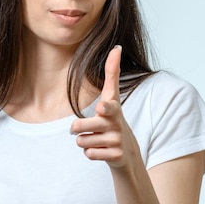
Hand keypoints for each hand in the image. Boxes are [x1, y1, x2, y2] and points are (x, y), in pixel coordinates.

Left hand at [70, 45, 141, 169]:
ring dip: (85, 141)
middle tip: (85, 128)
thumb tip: (117, 47)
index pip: (109, 106)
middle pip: (80, 126)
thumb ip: (112, 73)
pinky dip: (91, 153)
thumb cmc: (113, 118)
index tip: (102, 108)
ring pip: (82, 142)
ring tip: (97, 139)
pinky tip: (101, 150)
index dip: (105, 107)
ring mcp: (117, 141)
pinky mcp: (115, 156)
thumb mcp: (112, 96)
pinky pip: (89, 154)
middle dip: (77, 128)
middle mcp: (116, 124)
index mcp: (113, 108)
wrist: (127, 150)